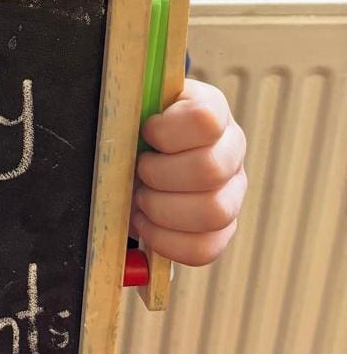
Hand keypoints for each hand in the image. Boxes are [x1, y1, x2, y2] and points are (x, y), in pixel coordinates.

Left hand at [132, 77, 246, 266]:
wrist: (144, 151)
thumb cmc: (137, 126)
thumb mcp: (136, 106)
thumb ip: (133, 106)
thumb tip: (120, 124)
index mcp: (212, 111)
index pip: (205, 120)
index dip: (165, 132)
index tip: (143, 133)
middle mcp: (231, 150)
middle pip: (210, 170)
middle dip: (159, 175)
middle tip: (137, 171)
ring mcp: (233, 191)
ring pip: (214, 213)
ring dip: (162, 209)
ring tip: (140, 198)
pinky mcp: (223, 228)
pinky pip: (205, 248)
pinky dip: (166, 241)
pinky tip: (145, 223)